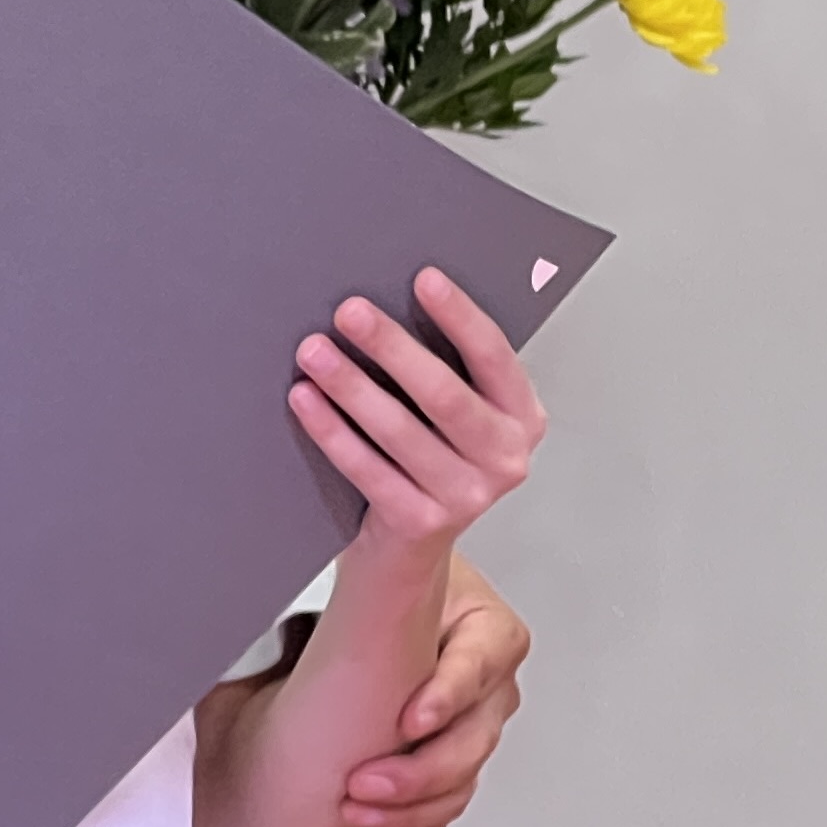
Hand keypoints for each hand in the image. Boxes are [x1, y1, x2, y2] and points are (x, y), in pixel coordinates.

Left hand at [288, 268, 547, 560]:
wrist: (407, 547)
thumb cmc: (428, 458)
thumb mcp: (455, 415)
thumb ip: (445, 367)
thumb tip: (387, 303)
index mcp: (522, 418)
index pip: (494, 356)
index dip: (460, 316)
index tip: (424, 279)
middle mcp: (505, 459)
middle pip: (443, 393)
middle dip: (391, 347)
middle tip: (349, 311)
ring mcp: (466, 497)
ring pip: (399, 430)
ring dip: (350, 385)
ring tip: (313, 350)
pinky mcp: (420, 522)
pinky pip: (365, 466)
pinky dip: (330, 429)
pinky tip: (304, 398)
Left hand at [337, 555, 529, 826]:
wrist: (366, 611)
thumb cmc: (387, 581)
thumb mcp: (393, 562)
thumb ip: (390, 560)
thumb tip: (374, 534)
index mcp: (486, 626)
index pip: (480, 664)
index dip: (447, 695)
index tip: (409, 719)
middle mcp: (490, 682)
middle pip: (473, 737)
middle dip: (418, 770)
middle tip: (363, 783)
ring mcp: (474, 728)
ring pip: (459, 781)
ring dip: (408, 810)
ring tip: (356, 817)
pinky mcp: (451, 766)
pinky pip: (442, 810)